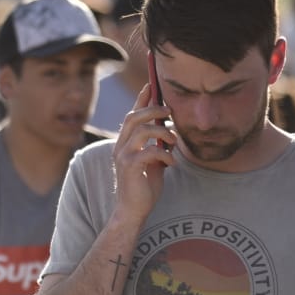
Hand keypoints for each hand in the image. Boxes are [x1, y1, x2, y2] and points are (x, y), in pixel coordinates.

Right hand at [113, 84, 176, 223]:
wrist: (133, 210)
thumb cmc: (143, 186)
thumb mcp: (153, 161)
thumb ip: (156, 146)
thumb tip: (169, 131)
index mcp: (125, 142)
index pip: (132, 115)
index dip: (141, 99)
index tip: (151, 85)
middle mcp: (120, 146)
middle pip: (133, 117)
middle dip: (153, 109)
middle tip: (170, 111)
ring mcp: (123, 155)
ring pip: (141, 130)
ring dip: (162, 132)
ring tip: (173, 141)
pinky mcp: (129, 167)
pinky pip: (149, 151)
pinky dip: (165, 154)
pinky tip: (171, 164)